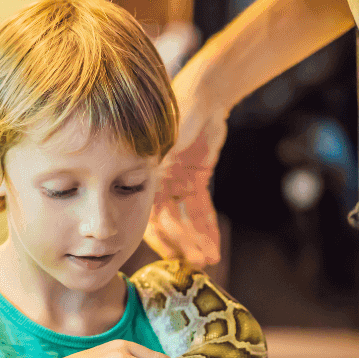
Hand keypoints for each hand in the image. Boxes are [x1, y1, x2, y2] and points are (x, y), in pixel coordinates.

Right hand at [146, 70, 227, 266]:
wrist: (205, 94)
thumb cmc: (182, 112)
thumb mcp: (165, 142)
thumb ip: (158, 169)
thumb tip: (150, 201)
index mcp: (144, 176)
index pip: (150, 216)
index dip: (162, 239)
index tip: (174, 257)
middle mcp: (157, 183)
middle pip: (171, 222)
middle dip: (184, 244)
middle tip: (198, 263)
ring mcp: (177, 182)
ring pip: (187, 219)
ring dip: (197, 240)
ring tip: (209, 260)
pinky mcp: (195, 179)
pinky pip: (201, 209)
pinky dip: (208, 227)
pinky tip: (214, 247)